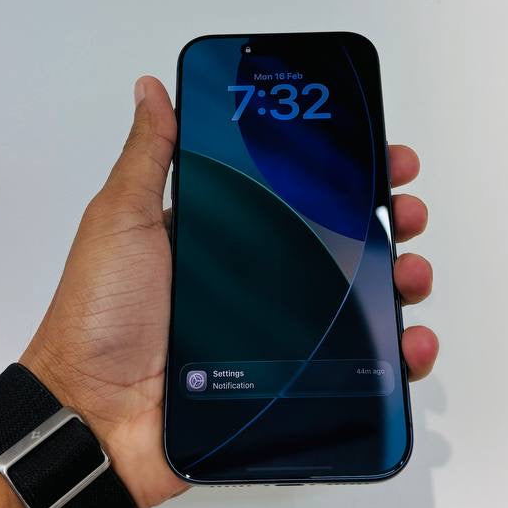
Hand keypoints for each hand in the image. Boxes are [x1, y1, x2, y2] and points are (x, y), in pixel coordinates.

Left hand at [21, 75, 439, 507]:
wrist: (95, 418)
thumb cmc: (99, 317)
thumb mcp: (120, 220)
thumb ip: (148, 156)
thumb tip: (153, 89)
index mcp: (221, 236)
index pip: (295, 193)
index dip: (340, 174)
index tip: (378, 153)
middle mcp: (253, 281)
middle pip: (338, 243)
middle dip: (385, 222)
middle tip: (407, 211)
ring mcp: (274, 334)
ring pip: (357, 302)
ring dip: (399, 282)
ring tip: (412, 273)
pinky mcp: (287, 384)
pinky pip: (356, 370)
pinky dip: (394, 356)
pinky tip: (410, 341)